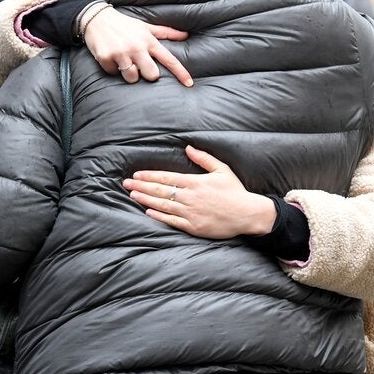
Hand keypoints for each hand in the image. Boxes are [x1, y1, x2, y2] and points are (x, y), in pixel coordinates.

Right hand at [85, 6, 192, 85]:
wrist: (97, 18)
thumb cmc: (125, 24)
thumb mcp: (146, 27)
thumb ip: (166, 33)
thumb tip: (186, 35)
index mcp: (149, 41)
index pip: (169, 59)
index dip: (180, 72)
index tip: (189, 83)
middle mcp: (137, 47)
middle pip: (151, 75)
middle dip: (146, 74)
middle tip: (139, 64)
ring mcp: (121, 53)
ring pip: (132, 78)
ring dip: (128, 73)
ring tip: (123, 60)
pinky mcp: (106, 57)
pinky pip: (113, 74)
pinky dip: (112, 68)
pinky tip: (111, 57)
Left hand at [123, 146, 275, 238]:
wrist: (247, 214)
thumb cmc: (235, 191)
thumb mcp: (222, 169)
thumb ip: (204, 158)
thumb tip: (188, 147)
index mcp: (195, 182)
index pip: (167, 178)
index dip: (150, 176)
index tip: (137, 174)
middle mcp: (190, 197)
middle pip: (160, 191)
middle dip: (141, 186)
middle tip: (126, 184)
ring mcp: (191, 213)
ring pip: (163, 206)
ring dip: (146, 200)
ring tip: (132, 195)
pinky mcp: (193, 226)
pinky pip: (172, 221)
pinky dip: (158, 216)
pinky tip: (148, 212)